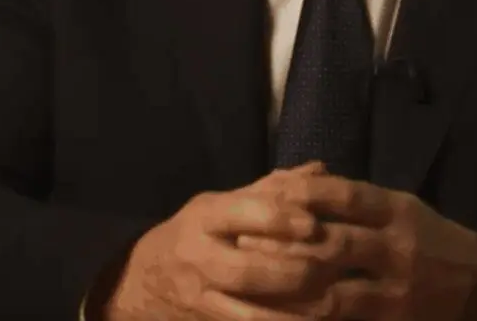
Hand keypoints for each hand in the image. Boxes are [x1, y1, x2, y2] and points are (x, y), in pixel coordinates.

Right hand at [95, 162, 336, 320]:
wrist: (142, 284)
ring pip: (253, 314)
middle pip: (250, 271)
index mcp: (205, 218)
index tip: (315, 224)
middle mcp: (200, 260)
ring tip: (332, 303)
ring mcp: (203, 300)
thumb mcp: (221, 204)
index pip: (243, 214)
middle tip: (335, 267)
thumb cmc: (195, 235)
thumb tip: (321, 169)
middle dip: (297, 272)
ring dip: (297, 312)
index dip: (282, 219)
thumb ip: (270, 191)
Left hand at [244, 174, 476, 320]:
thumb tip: (297, 179)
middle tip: (241, 245)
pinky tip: (284, 317)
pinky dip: (311, 320)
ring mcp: (395, 289)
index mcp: (396, 210)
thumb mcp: (399, 208)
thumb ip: (354, 198)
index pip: (343, 196)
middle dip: (285, 246)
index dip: (301, 195)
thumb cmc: (429, 239)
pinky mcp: (392, 320)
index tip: (262, 194)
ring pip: (334, 292)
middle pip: (333, 243)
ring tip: (252, 289)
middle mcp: (396, 247)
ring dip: (291, 291)